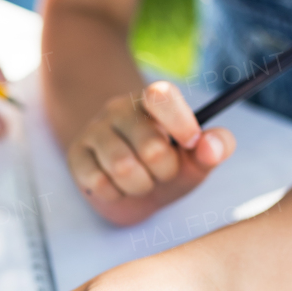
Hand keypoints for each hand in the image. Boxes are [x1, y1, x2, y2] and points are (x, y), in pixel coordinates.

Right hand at [69, 81, 235, 225]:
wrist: (128, 190)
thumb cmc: (165, 168)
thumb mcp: (196, 160)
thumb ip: (215, 148)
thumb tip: (210, 145)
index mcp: (152, 102)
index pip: (161, 96)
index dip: (181, 123)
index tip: (190, 144)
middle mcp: (120, 109)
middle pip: (151, 147)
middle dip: (164, 172)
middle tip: (161, 172)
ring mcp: (94, 131)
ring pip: (122, 168)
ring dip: (140, 186)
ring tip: (140, 182)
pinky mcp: (76, 156)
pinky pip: (99, 183)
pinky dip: (116, 194)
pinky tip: (116, 187)